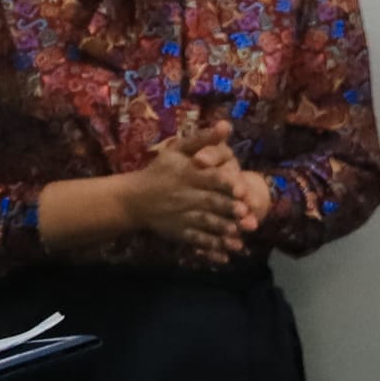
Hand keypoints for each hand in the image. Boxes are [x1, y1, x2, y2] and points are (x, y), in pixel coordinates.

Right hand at [118, 122, 257, 265]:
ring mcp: (181, 216)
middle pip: (210, 203)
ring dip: (222, 230)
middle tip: (247, 215)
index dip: (227, 184)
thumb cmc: (161, 170)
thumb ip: (203, 139)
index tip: (243, 190)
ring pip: (204, 223)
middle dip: (228, 210)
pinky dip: (210, 248)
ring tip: (239, 236)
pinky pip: (195, 240)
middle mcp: (186, 195)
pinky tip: (226, 255)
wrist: (132, 199)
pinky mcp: (179, 232)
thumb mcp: (178, 150)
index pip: (210, 178)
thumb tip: (227, 125)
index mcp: (188, 174)